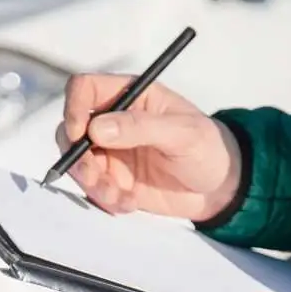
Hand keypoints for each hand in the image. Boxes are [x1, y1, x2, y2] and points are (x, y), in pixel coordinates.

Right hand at [56, 75, 241, 219]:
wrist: (220, 188)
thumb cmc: (208, 148)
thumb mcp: (183, 132)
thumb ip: (140, 127)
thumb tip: (97, 128)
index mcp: (131, 96)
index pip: (85, 89)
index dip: (74, 109)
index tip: (80, 135)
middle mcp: (113, 122)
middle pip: (69, 130)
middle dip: (77, 158)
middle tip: (96, 177)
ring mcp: (111, 153)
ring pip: (77, 164)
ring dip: (92, 184)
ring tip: (120, 196)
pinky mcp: (113, 180)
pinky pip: (92, 190)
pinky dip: (105, 200)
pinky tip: (130, 202)